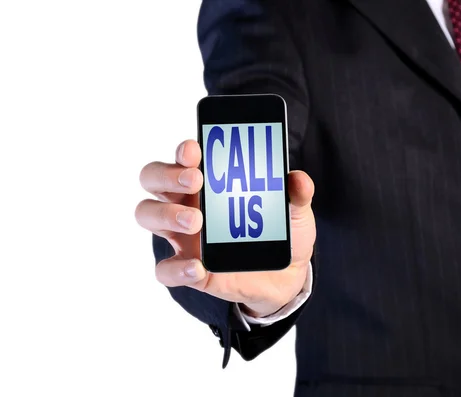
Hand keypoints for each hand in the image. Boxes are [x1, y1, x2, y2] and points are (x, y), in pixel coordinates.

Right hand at [136, 140, 315, 317]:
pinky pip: (165, 270)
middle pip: (154, 179)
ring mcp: (184, 237)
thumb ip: (297, 194)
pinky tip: (198, 267)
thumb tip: (298, 180)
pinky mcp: (190, 270)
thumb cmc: (281, 231)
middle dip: (167, 175)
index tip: (196, 149)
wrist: (288, 275)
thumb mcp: (295, 211)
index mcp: (210, 181)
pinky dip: (177, 269)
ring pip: (148, 215)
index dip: (184, 150)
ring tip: (196, 221)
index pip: (184, 157)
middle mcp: (188, 203)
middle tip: (196, 180)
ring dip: (166, 214)